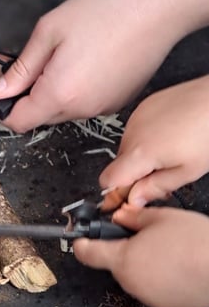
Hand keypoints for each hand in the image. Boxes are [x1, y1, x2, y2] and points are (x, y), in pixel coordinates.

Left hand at [0, 0, 208, 132]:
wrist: (159, 6)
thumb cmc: (106, 10)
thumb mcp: (49, 32)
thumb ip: (20, 69)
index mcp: (59, 93)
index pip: (18, 121)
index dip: (3, 108)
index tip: (0, 90)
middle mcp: (82, 109)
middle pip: (40, 117)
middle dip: (29, 95)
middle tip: (33, 60)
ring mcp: (103, 107)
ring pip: (63, 110)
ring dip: (54, 90)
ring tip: (64, 54)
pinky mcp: (119, 100)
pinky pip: (86, 103)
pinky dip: (77, 88)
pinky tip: (86, 59)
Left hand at [74, 205, 208, 306]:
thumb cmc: (196, 243)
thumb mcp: (160, 218)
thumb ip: (132, 217)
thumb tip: (120, 217)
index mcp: (122, 259)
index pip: (87, 253)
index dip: (81, 243)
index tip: (80, 238)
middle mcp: (131, 282)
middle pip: (116, 263)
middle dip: (126, 249)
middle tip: (146, 235)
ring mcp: (149, 297)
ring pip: (137, 276)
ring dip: (146, 264)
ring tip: (171, 251)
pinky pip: (156, 289)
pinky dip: (162, 278)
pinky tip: (179, 267)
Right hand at [96, 76, 208, 205]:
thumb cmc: (207, 132)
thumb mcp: (187, 172)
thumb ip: (155, 188)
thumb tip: (135, 200)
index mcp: (140, 152)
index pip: (107, 180)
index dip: (116, 193)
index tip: (126, 199)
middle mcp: (132, 133)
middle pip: (119, 165)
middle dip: (135, 175)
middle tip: (162, 176)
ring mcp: (136, 117)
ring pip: (128, 147)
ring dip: (142, 156)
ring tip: (170, 152)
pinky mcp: (144, 106)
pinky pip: (136, 130)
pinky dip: (147, 138)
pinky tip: (169, 136)